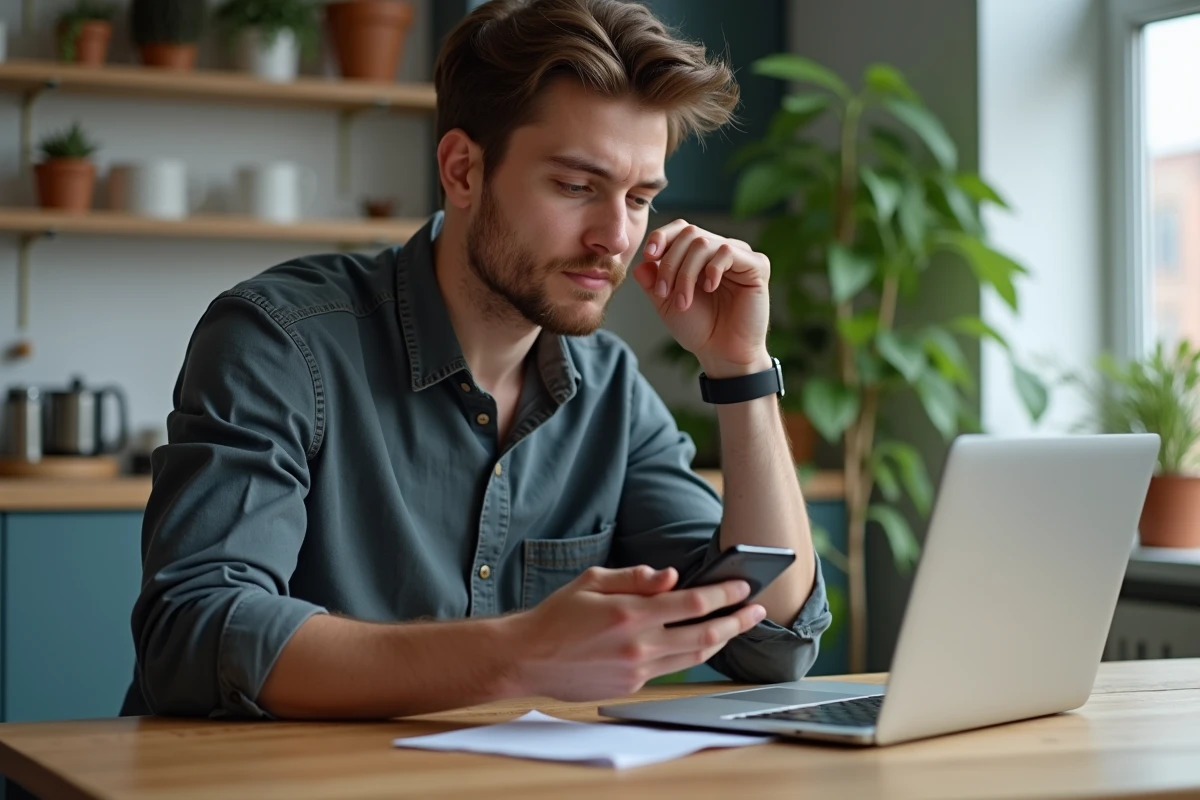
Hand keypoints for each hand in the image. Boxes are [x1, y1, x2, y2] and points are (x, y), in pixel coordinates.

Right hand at [503, 565, 766, 700]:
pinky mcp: (631, 686)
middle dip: (736, 622)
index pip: (693, 602)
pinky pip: (670, 670)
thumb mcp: (592, 580)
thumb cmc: (558, 614)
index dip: (724, 594)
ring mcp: (637, 670)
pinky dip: (690, 655)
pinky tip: (698, 643)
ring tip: (736, 627)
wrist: (528, 657)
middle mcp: (638, 644)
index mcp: (630, 613)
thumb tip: (671, 577)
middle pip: (704, 635)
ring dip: (720, 641)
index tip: (743, 586)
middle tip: (757, 611)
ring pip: (693, 658)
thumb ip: (635, 577)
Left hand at [632, 219, 771, 376]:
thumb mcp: (666, 303)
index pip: (681, 229)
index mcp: (700, 255)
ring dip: (686, 272)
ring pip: (704, 243)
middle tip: (663, 293)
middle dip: (670, 263)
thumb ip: (652, 281)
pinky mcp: (757, 266)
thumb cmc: (698, 329)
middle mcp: (720, 250)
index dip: (662, 237)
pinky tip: (709, 288)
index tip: (649, 256)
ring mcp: (740, 256)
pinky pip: (728, 251)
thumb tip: (640, 263)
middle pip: (689, 234)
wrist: (722, 353)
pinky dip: (712, 269)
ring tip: (683, 301)